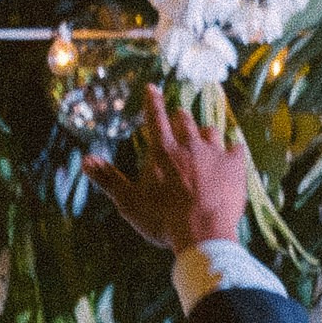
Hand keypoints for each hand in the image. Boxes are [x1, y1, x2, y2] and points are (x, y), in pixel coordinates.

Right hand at [85, 89, 248, 253]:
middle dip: (180, 118)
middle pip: (185, 119)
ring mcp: (214, 154)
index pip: (155, 118)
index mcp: (163, 152)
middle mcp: (189, 146)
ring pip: (210, 131)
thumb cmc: (163, 221)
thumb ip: (109, 179)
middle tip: (178, 120)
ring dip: (204, 134)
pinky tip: (230, 155)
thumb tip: (85, 160)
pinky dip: (231, 150)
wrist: (203, 234)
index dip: (152, 101)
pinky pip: (236, 149)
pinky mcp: (235, 166)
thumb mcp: (130, 203)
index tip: (152, 87)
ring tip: (203, 140)